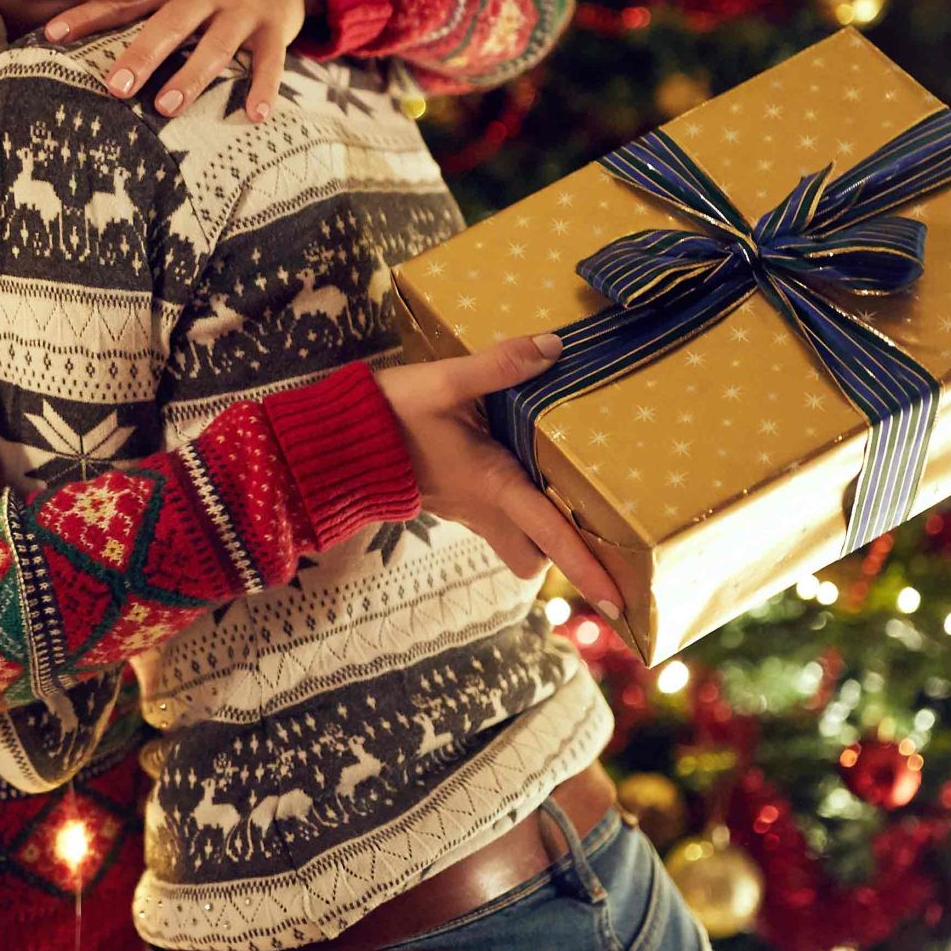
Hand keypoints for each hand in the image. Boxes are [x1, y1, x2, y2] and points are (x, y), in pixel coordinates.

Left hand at [45, 0, 321, 123]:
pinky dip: (265, 89)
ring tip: (167, 107)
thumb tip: (68, 27)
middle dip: (140, 55)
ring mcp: (241, 11)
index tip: (51, 35)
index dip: (88, 15)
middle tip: (115, 87)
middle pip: (168, 25)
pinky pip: (270, 61)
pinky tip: (255, 116)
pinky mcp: (276, 28)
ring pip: (215, 46)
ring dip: (191, 77)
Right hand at [376, 332, 627, 621]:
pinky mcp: (448, 500)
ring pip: (510, 543)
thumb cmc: (387, 416)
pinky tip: (513, 470)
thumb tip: (551, 348)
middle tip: (590, 529)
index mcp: (492, 486)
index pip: (551, 534)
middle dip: (558, 553)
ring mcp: (463, 510)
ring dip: (533, 534)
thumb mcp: (442, 382)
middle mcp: (482, 509)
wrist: (332, 443)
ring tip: (561, 499)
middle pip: (531, 557)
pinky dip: (509, 510)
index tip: (619, 602)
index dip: (587, 567)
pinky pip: (490, 521)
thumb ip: (498, 366)